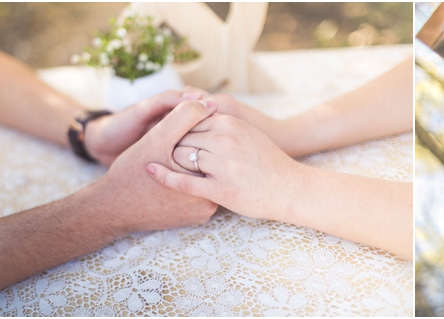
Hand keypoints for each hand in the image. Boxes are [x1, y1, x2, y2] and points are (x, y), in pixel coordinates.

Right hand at [94, 99, 219, 233]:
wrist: (112, 208)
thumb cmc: (131, 172)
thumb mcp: (157, 138)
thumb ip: (184, 117)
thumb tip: (211, 103)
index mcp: (204, 179)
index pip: (215, 147)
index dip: (198, 136)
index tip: (175, 142)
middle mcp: (211, 200)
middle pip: (214, 165)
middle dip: (198, 154)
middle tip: (170, 156)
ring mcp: (206, 212)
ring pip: (208, 179)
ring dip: (196, 167)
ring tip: (172, 164)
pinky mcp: (198, 217)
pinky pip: (202, 194)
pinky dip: (192, 183)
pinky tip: (175, 178)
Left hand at [146, 112, 302, 221]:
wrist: (291, 188)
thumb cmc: (269, 162)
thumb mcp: (248, 133)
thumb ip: (223, 123)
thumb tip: (198, 112)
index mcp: (231, 124)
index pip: (191, 119)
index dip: (178, 128)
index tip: (170, 136)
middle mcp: (225, 141)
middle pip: (182, 137)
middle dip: (172, 144)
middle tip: (162, 151)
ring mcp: (222, 166)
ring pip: (180, 156)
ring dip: (172, 161)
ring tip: (167, 165)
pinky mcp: (220, 189)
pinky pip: (183, 182)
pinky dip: (164, 176)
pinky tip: (151, 171)